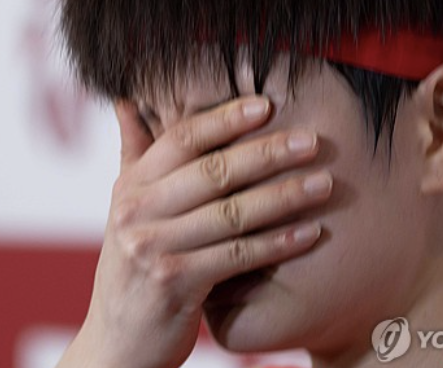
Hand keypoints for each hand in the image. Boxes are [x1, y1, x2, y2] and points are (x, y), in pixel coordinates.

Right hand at [57, 97, 332, 367]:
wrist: (117, 340)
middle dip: (268, 154)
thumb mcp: (125, 208)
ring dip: (284, 197)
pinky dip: (277, 243)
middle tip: (312, 142)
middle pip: (213, 172)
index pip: (182, 139)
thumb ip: (134, 155)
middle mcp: (137, 212)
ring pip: (232, 214)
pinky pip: (238, 257)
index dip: (225, 118)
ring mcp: (153, 249)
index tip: (267, 105)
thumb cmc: (133, 267)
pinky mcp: (175, 284)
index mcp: (130, 186)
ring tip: (324, 184)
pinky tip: (310, 233)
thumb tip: (129, 102)